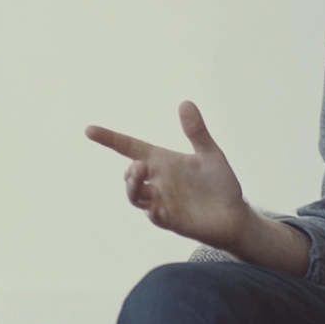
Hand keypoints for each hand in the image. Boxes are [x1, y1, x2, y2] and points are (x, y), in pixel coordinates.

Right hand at [85, 101, 251, 248]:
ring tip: (140, 174)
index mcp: (162, 162)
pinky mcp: (172, 220)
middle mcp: (158, 182)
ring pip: (136, 197)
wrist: (235, 214)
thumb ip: (196, 131)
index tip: (90, 130)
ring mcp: (162, 202)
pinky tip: (158, 207)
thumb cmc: (219, 184)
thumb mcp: (209, 153)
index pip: (130, 148)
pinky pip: (156, 217)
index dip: (110, 139)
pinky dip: (154, 212)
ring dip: (134, 187)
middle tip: (139, 165)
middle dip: (130, 171)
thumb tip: (185, 103)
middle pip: (130, 176)